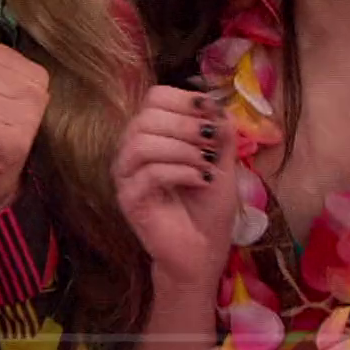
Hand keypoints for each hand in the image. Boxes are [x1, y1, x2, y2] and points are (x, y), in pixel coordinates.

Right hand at [112, 87, 236, 290]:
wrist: (202, 251)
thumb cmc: (208, 207)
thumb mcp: (222, 161)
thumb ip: (220, 131)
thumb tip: (216, 104)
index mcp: (152, 135)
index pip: (154, 98)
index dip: (183, 98)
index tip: (210, 111)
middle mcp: (132, 150)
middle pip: (145, 117)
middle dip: (184, 124)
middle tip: (211, 141)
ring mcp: (126, 176)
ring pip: (142, 143)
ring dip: (182, 149)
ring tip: (207, 164)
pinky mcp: (128, 200)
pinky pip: (148, 174)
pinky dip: (181, 172)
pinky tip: (202, 181)